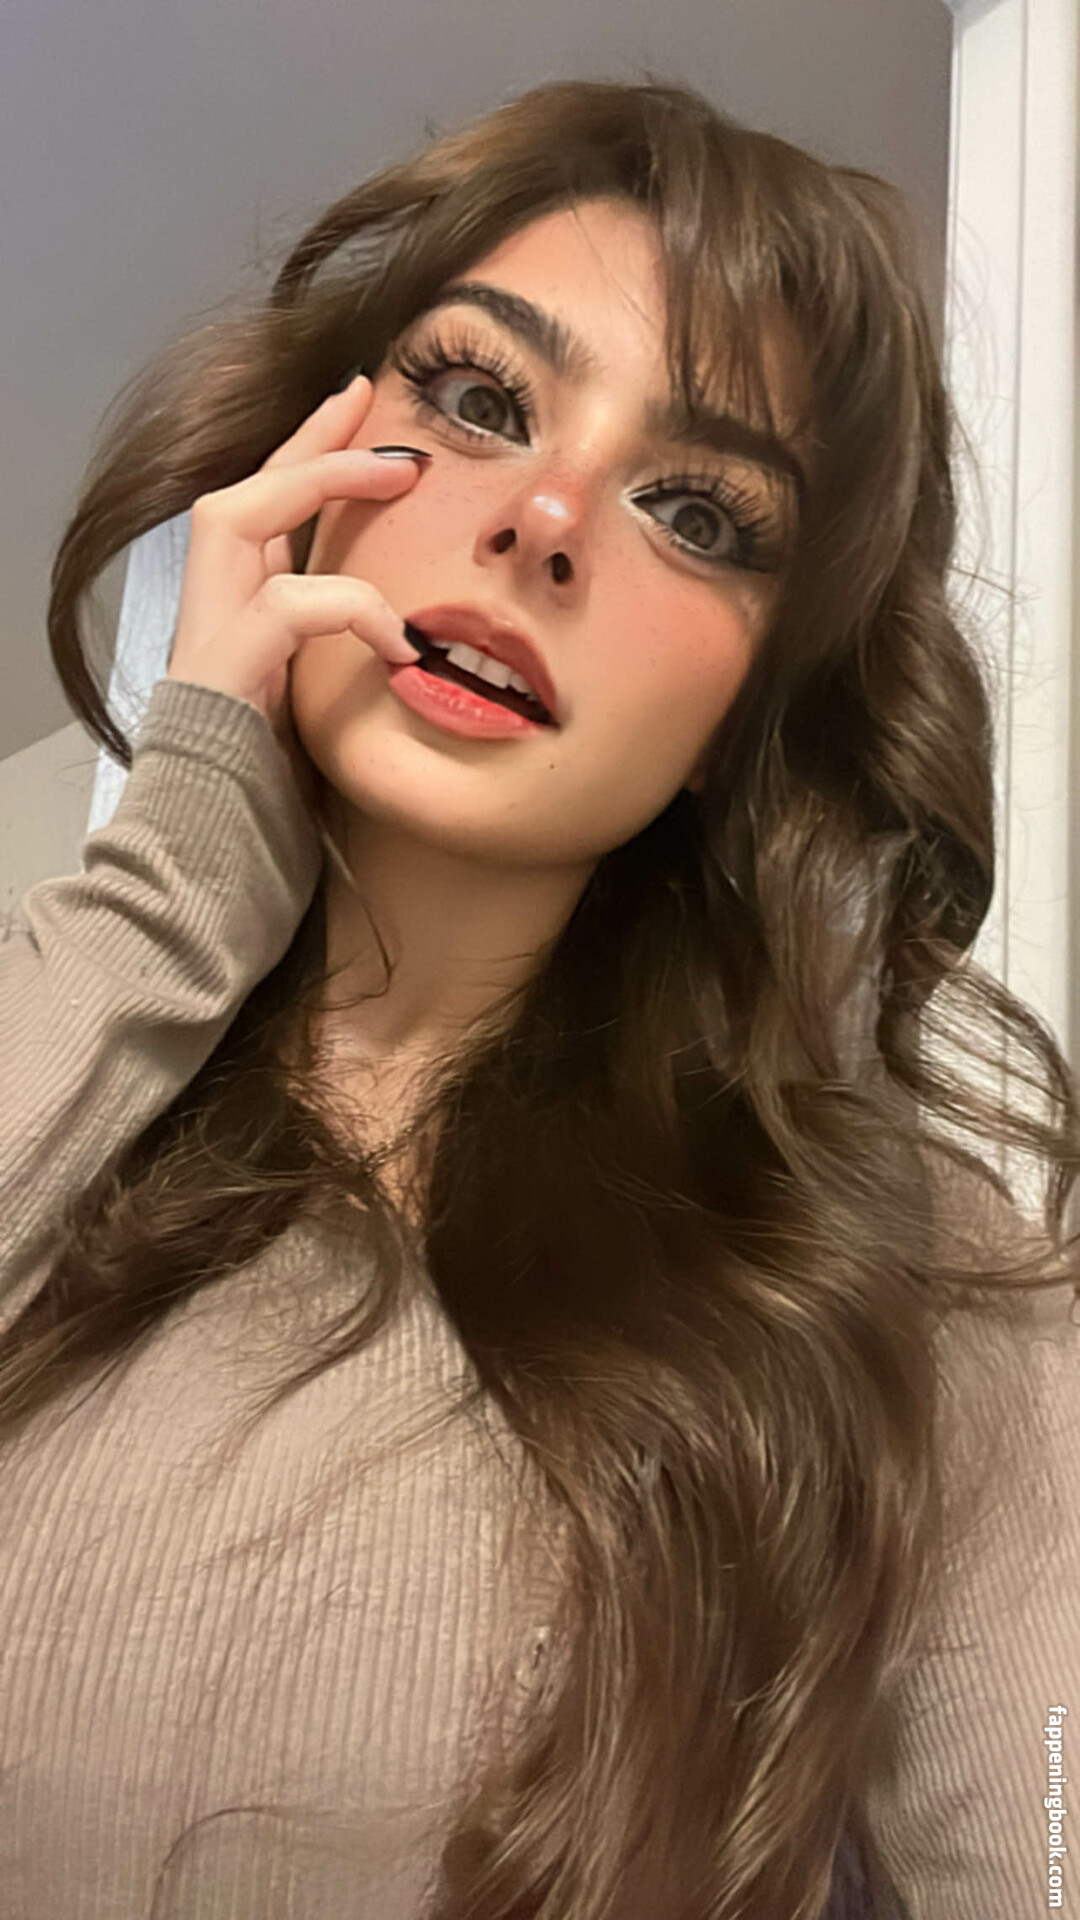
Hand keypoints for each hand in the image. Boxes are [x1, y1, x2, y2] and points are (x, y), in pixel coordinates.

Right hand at [166, 374, 423, 814]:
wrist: (210, 861)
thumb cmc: (271, 802)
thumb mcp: (322, 716)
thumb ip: (347, 670)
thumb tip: (424, 652)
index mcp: (239, 620)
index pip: (267, 516)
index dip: (310, 457)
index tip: (364, 408)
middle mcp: (211, 616)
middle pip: (244, 493)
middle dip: (308, 439)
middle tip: (370, 396)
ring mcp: (206, 640)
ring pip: (236, 516)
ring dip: (316, 483)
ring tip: (396, 473)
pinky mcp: (218, 674)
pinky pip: (286, 608)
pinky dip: (350, 609)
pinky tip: (402, 642)